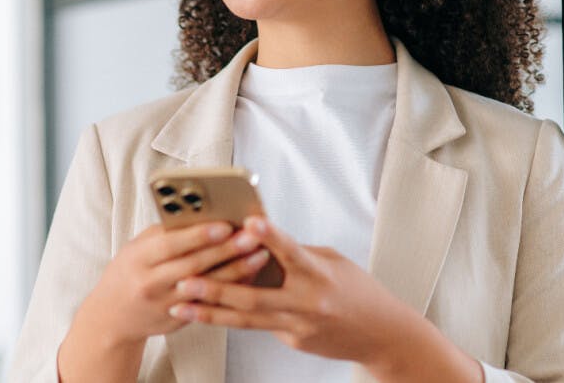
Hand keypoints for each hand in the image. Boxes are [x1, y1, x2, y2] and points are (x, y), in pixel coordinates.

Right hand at [73, 221, 271, 346]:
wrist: (112, 317)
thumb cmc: (128, 272)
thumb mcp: (137, 248)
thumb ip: (166, 234)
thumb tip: (202, 215)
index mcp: (138, 259)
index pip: (171, 244)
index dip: (199, 235)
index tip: (224, 225)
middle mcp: (151, 283)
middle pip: (194, 265)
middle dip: (226, 250)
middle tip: (253, 236)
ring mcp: (166, 305)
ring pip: (207, 287)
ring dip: (237, 270)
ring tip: (260, 254)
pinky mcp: (178, 320)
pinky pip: (209, 303)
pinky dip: (231, 289)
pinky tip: (249, 276)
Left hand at [166, 216, 417, 364]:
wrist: (381, 335)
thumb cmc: (358, 291)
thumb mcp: (332, 262)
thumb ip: (296, 254)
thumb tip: (261, 241)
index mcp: (320, 274)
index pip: (292, 252)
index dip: (271, 237)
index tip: (250, 223)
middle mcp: (307, 303)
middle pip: (255, 297)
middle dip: (216, 288)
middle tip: (186, 278)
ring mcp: (298, 326)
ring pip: (247, 320)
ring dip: (211, 311)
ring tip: (182, 304)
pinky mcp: (293, 340)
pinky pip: (259, 327)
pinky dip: (232, 318)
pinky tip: (205, 313)